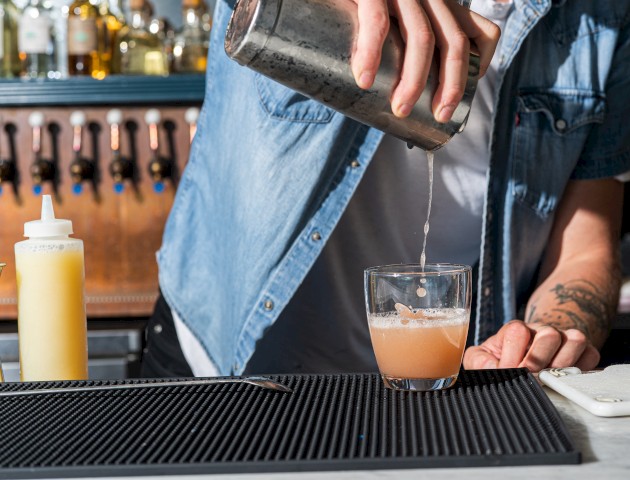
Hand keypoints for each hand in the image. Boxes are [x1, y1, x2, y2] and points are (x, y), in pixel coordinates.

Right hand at [350, 0, 500, 120]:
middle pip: (454, 42)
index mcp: (437, 6)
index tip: (461, 93)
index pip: (481, 31)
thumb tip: (391, 100)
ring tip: (400, 108)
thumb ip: (399, 49)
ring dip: (415, 81)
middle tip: (438, 115)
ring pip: (422, 38)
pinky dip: (371, 55)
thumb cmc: (351, 7)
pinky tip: (365, 79)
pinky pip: (377, 23)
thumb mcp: (389, 23)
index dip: (479, 65)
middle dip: (451, 86)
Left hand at [463, 320, 600, 371]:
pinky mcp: (584, 352)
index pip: (517, 331)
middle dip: (538, 360)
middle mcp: (541, 330)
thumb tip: (491, 368)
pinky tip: (565, 379)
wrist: (526, 360)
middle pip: (549, 334)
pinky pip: (591, 356)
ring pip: (575, 340)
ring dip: (561, 364)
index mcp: (516, 329)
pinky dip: (581, 370)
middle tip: (530, 376)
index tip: (507, 371)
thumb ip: (478, 361)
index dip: (512, 356)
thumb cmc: (501, 360)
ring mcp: (565, 338)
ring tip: (548, 378)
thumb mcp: (481, 359)